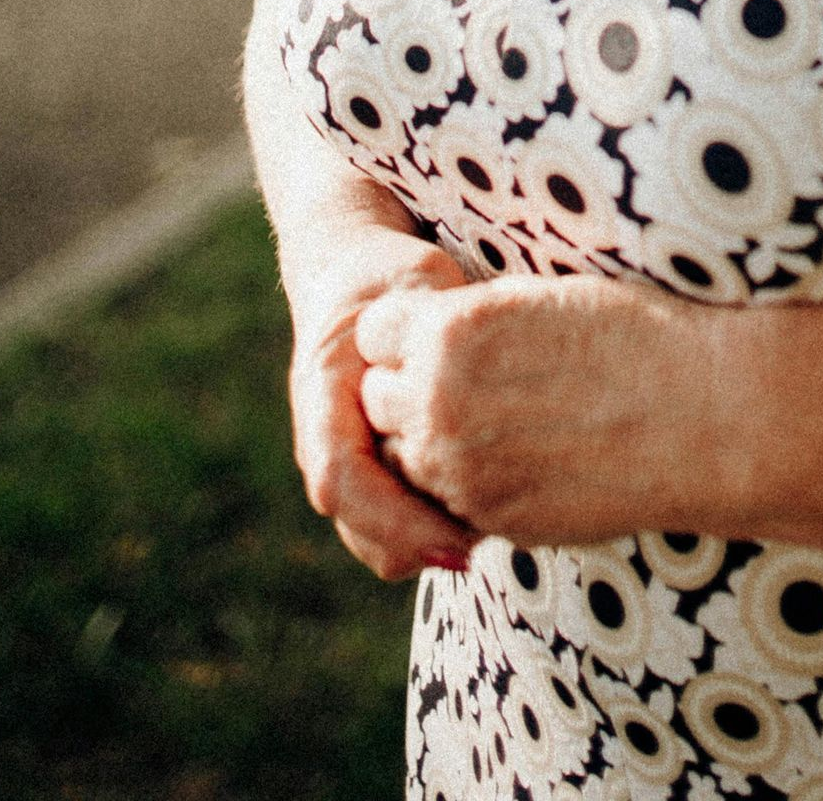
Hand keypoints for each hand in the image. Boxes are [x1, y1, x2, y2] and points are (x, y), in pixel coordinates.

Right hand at [285, 222, 479, 582]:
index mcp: (323, 393)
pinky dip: (435, 531)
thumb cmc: (388, 277)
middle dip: (423, 544)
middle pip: (360, 526)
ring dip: (431, 543)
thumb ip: (431, 319)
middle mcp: (325, 441)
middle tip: (498, 531)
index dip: (394, 518)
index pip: (340, 477)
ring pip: (377, 540)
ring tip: (499, 520)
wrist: (351, 279)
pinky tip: (488, 508)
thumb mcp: (411, 282)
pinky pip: (396, 527)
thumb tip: (460, 358)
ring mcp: (346, 462)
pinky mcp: (373, 472)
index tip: (457, 537)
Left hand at [354, 273, 714, 544]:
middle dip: (408, 386)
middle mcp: (441, 401)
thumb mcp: (541, 297)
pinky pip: (444, 500)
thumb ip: (470, 321)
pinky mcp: (491, 518)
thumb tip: (431, 330)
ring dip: (430, 440)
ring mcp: (462, 469)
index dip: (407, 329)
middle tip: (466, 379)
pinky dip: (464, 482)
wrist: (706, 415)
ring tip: (493, 419)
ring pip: (404, 456)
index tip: (438, 330)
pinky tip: (516, 456)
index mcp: (453, 330)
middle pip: (377, 397)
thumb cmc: (639, 334)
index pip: (376, 330)